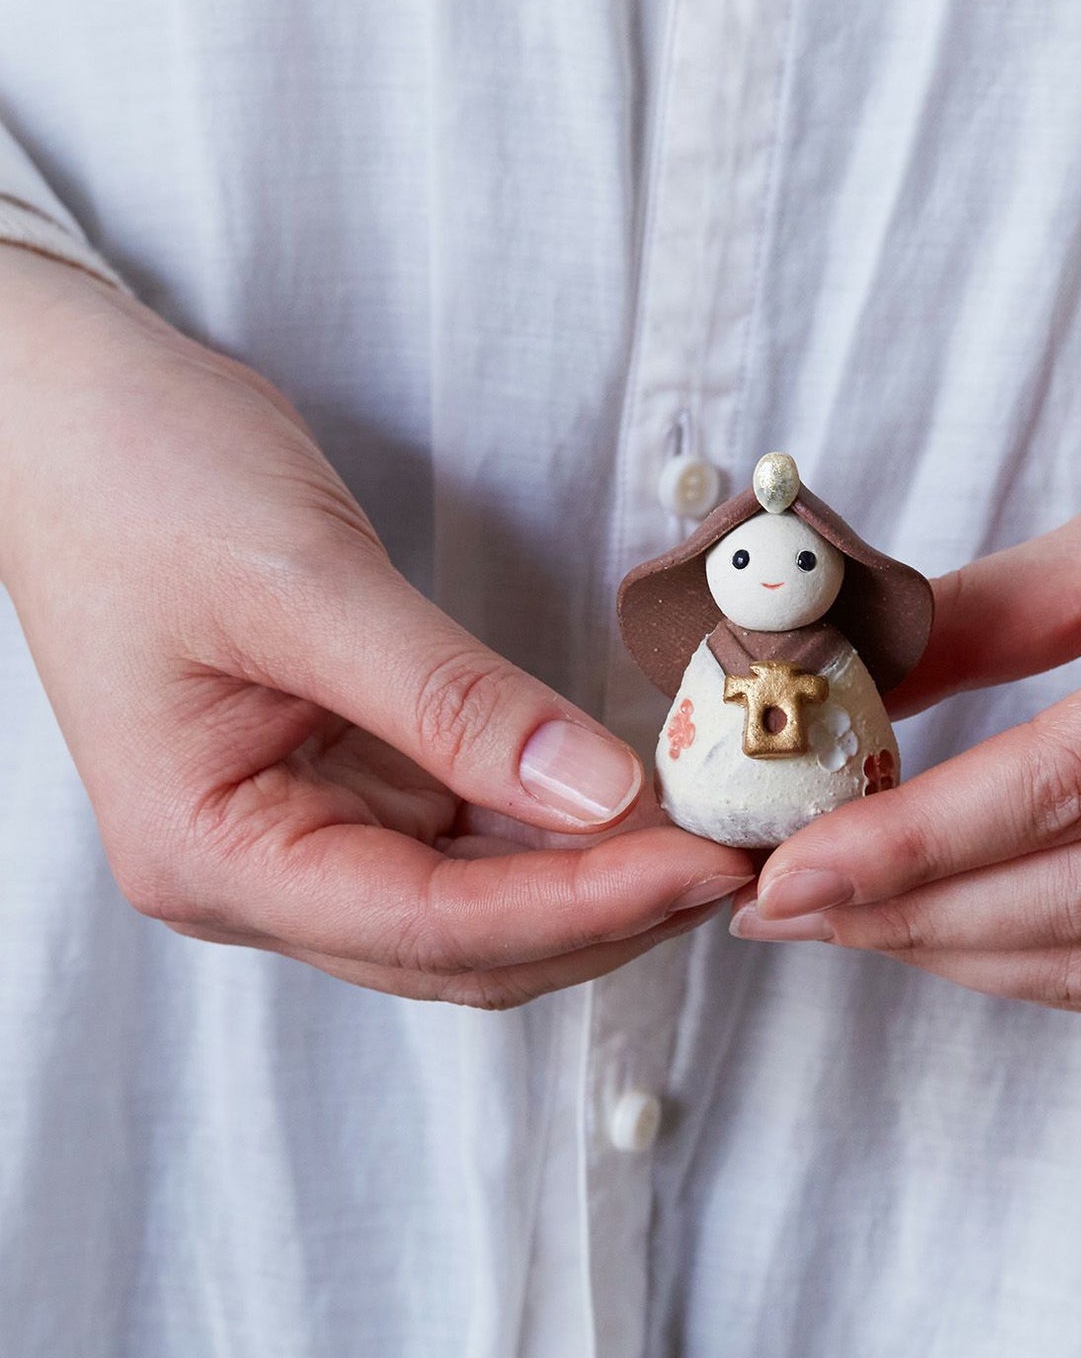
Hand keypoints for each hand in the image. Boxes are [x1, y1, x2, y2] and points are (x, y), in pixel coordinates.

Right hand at [0, 248, 750, 1006]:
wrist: (70, 411)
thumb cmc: (138, 480)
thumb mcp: (299, 581)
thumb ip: (449, 698)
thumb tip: (597, 794)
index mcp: (212, 851)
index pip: (430, 924)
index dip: (583, 906)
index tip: (705, 862)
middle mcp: (257, 871)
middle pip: (463, 945)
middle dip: (604, 914)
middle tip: (734, 858)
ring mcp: (302, 831)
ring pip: (475, 908)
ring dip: (592, 885)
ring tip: (707, 840)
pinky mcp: (344, 781)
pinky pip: (469, 839)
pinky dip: (556, 833)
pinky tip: (633, 805)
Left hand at [732, 298, 1080, 1013]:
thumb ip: (991, 611)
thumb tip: (852, 684)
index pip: (1064, 790)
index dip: (911, 847)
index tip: (787, 873)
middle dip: (912, 921)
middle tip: (781, 908)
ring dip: (972, 956)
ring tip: (854, 924)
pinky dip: (1059, 958)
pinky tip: (969, 929)